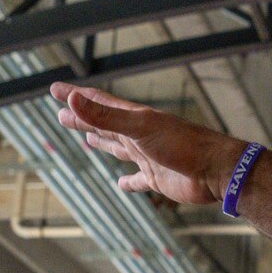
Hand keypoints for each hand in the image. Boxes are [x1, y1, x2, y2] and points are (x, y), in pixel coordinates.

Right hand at [48, 83, 246, 207]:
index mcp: (134, 119)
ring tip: (88, 140)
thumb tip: (71, 100)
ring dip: (102, 143)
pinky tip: (121, 184)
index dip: (76, 96)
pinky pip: (138, 180)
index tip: (55, 88)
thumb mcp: (139, 127)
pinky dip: (128, 182)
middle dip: (83, 119)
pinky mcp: (158, 179)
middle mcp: (140, 135)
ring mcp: (149, 156)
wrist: (216, 170)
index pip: (98, 103)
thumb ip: (105, 116)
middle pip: (105, 125)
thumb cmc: (183, 145)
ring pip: (119, 148)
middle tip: (62, 114)